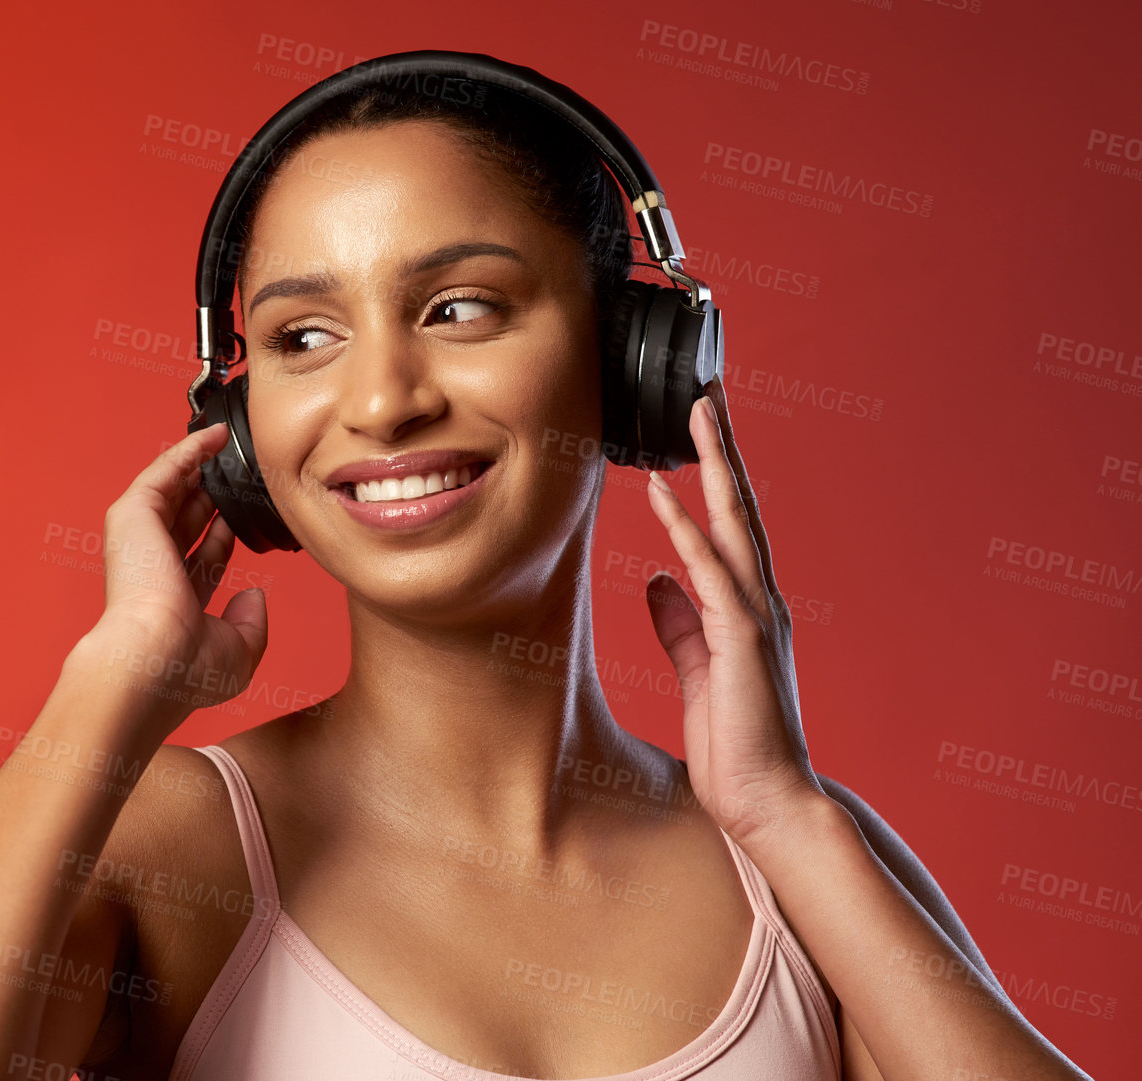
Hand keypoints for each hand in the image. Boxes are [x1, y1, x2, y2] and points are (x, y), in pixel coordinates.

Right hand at [74, 423, 269, 725]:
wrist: (151, 659)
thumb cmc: (185, 669)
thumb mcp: (236, 652)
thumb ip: (251, 624)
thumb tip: (255, 595)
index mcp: (172, 600)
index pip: (202, 557)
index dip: (224, 536)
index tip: (244, 516)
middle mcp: (153, 567)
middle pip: (185, 519)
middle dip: (208, 494)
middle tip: (236, 468)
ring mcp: (140, 539)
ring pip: (172, 491)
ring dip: (196, 464)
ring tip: (225, 438)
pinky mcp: (133, 515)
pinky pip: (164, 472)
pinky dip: (187, 452)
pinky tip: (213, 436)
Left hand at [641, 380, 825, 844]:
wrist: (767, 802)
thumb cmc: (735, 745)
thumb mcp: (697, 672)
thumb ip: (680, 626)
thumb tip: (654, 580)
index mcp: (748, 608)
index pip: (730, 526)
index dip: (715, 475)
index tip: (699, 428)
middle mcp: (759, 602)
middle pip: (740, 508)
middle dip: (723, 449)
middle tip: (707, 391)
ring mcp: (755, 618)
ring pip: (734, 524)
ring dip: (714, 466)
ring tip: (697, 412)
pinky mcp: (741, 641)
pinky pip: (711, 572)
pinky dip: (687, 529)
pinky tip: (664, 492)